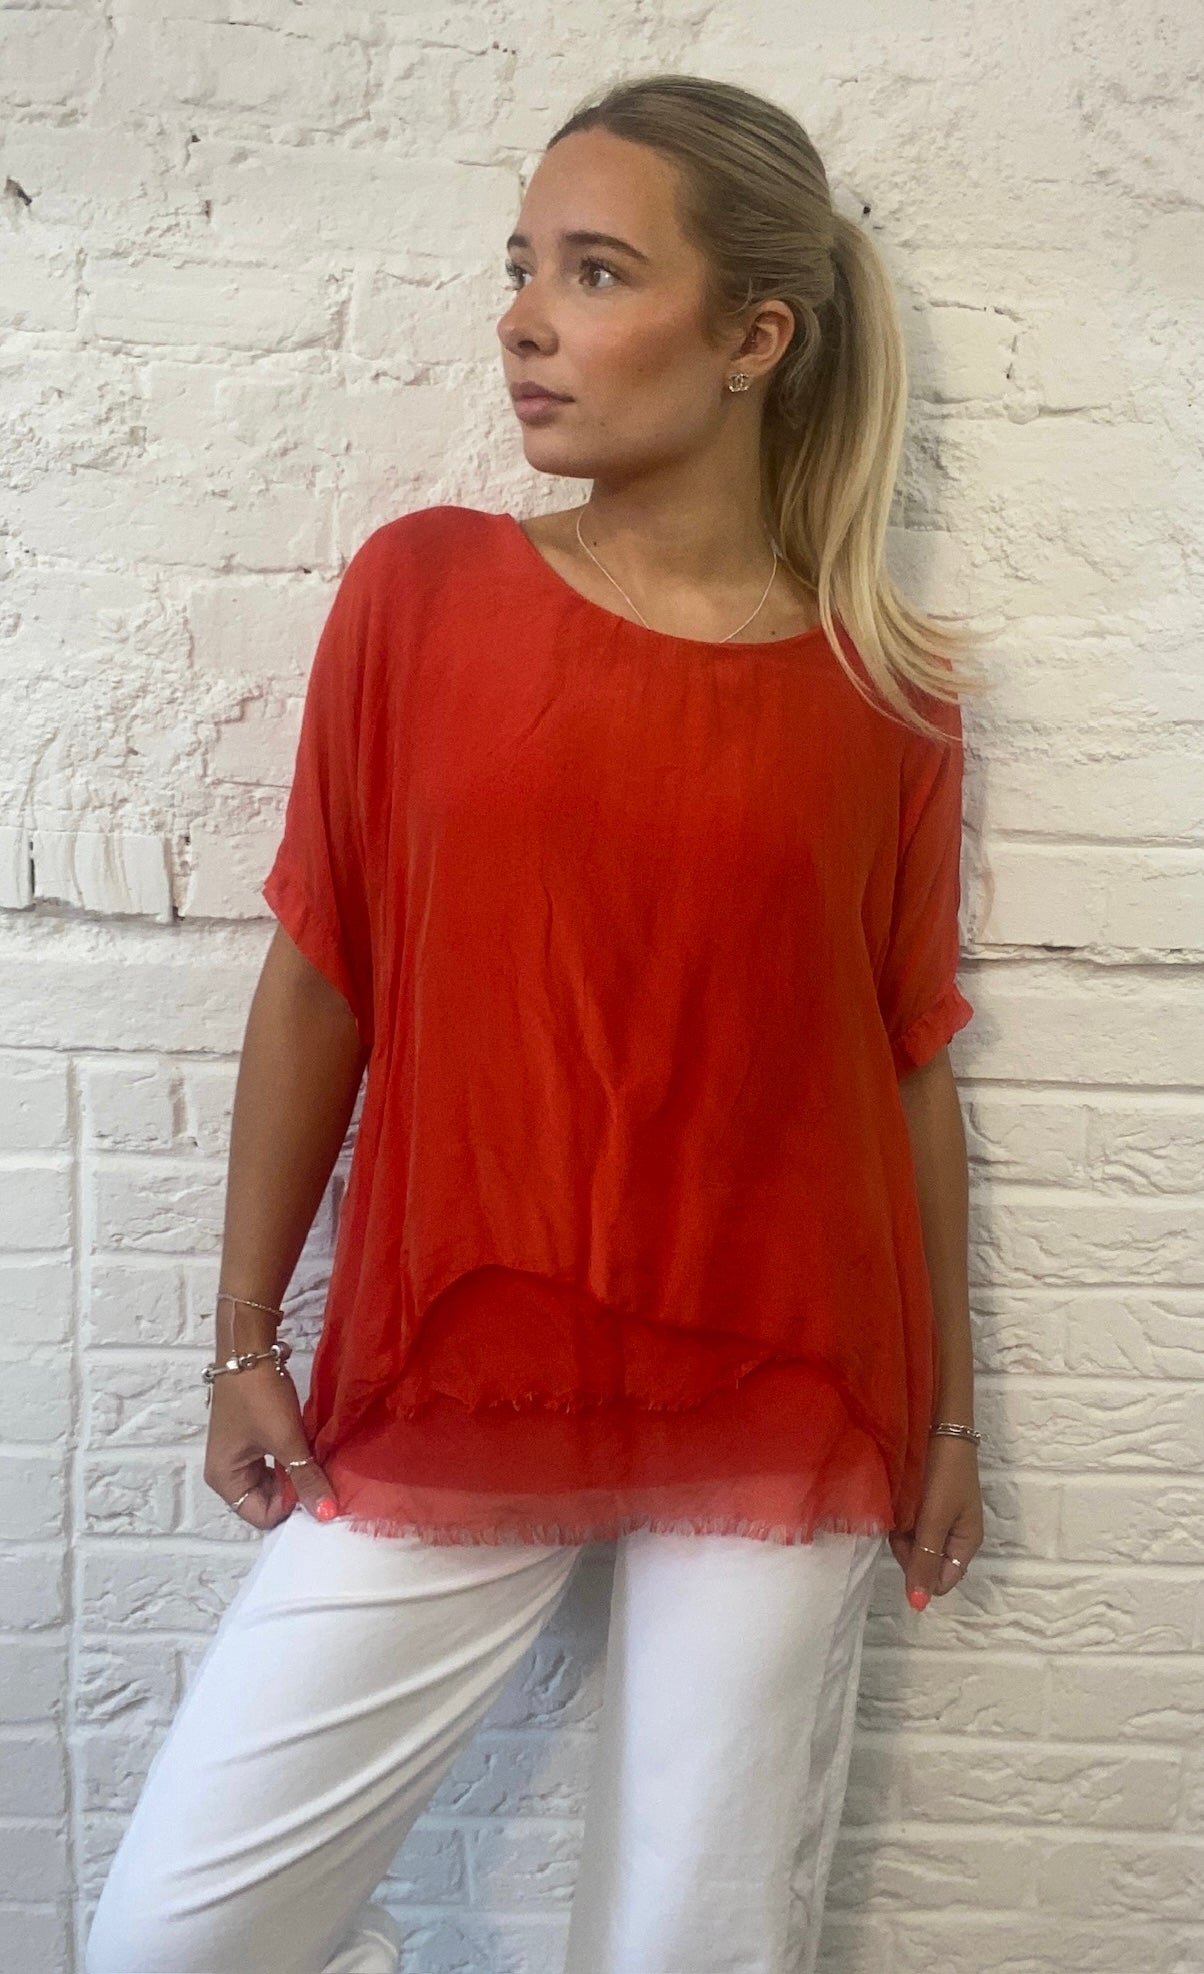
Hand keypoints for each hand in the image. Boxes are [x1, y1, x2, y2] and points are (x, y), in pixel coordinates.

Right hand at [202, 1353, 338, 1531]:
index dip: (290, 1507)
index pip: (261, 1515)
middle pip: (265, 1501)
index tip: (316, 1489)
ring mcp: (239, 1455)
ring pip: (273, 1482)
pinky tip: (310, 1452)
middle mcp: (227, 1473)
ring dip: (295, 1477)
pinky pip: (274, 1464)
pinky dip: (292, 1462)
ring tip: (319, 1465)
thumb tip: (327, 1514)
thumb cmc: (260, 1396)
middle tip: (323, 1480)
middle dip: (294, 1494)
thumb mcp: (286, 1439)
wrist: (249, 1348)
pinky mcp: (251, 1439)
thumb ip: (306, 1479)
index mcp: (225, 1479)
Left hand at [887, 1436, 982, 1609]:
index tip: (909, 1547)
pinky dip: (898, 1516)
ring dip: (901, 1531)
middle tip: (904, 1521)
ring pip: (912, 1543)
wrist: (939, 1425)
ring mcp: (936, 1519)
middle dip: (909, 1548)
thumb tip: (918, 1605)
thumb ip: (925, 1560)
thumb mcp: (935, 1518)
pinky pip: (906, 1523)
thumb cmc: (944, 1473)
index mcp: (966, 1542)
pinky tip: (896, 1499)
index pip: (942, 1580)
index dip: (921, 1573)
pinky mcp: (922, 1504)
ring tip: (901, 1504)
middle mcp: (952, 1535)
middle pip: (924, 1562)